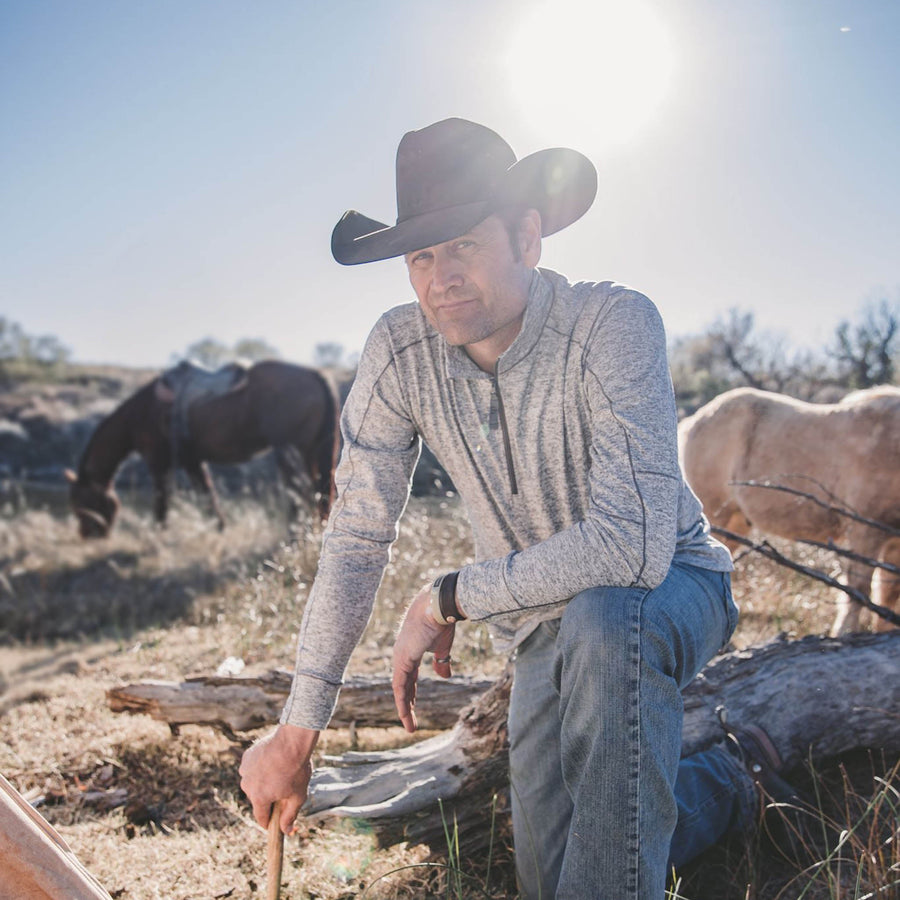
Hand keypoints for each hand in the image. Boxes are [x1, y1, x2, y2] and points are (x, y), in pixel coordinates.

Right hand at [239, 724, 318, 834]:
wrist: (292, 740)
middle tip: (284, 788)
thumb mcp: (298, 796)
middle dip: (269, 798)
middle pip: (258, 799)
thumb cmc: (297, 768)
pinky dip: (260, 768)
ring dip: (264, 781)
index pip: (261, 818)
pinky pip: (252, 768)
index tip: (276, 820)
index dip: (270, 821)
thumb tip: (286, 831)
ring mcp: (245, 770)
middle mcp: (248, 785)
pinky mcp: (247, 757)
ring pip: (254, 782)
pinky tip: (272, 762)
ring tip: (279, 772)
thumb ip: (290, 815)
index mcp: (259, 798)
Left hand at [392, 585, 455, 732]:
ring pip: (399, 689)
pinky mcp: (402, 659)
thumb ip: (442, 662)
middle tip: (410, 723)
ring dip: (405, 709)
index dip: (412, 693)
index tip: (414, 707)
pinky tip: (405, 713)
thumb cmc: (441, 622)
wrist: (438, 607)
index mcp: (411, 652)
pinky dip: (402, 700)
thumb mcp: (442, 647)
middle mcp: (402, 656)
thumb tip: (444, 676)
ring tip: (409, 726)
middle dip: (407, 705)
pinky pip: (399, 685)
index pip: (409, 678)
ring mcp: (400, 657)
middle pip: (403, 686)